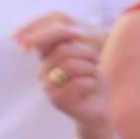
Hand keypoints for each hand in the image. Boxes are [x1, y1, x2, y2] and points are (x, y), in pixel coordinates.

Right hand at [13, 14, 111, 137]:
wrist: (97, 109)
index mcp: (46, 58)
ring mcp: (46, 86)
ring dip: (91, 69)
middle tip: (96, 61)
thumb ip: (74, 43)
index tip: (79, 33)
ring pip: (71, 66)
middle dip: (87, 53)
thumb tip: (74, 29)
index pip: (42, 38)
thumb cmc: (91, 80)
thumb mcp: (84, 58)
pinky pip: (80, 83)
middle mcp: (42, 71)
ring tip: (93, 75)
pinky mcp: (56, 100)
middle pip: (63, 50)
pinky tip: (91, 88)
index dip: (59, 32)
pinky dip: (92, 83)